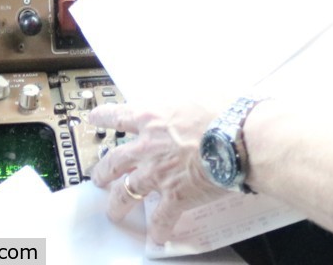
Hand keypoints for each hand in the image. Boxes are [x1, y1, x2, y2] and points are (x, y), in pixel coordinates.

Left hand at [89, 102, 221, 243]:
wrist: (238, 138)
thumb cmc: (223, 113)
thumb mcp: (195, 95)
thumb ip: (181, 104)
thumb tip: (186, 103)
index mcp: (152, 117)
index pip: (117, 116)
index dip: (103, 118)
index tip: (94, 119)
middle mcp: (148, 146)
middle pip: (114, 161)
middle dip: (103, 171)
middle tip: (99, 177)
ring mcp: (158, 174)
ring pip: (127, 192)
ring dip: (118, 203)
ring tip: (114, 210)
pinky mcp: (175, 196)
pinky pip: (162, 218)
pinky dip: (159, 229)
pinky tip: (158, 236)